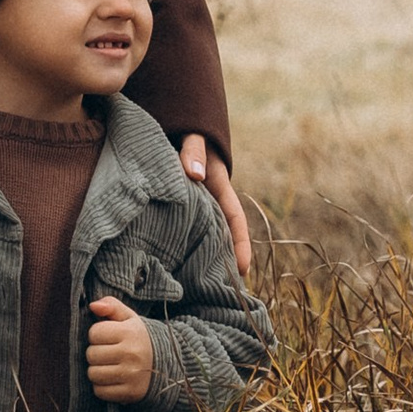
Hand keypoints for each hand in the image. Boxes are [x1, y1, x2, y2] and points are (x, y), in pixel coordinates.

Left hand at [85, 295, 155, 404]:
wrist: (166, 362)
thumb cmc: (139, 338)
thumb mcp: (129, 318)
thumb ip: (111, 306)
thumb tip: (93, 305)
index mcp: (130, 333)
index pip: (94, 333)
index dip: (97, 334)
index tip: (107, 337)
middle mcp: (131, 354)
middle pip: (91, 355)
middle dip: (96, 353)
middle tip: (108, 353)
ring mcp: (131, 375)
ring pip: (93, 374)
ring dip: (97, 370)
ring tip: (109, 366)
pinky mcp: (130, 392)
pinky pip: (100, 391)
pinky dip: (102, 386)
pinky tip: (112, 379)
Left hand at [181, 134, 253, 280]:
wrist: (174, 119)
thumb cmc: (186, 128)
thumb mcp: (192, 136)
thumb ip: (193, 152)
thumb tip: (195, 175)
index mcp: (218, 185)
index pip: (235, 218)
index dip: (241, 244)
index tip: (243, 269)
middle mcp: (207, 198)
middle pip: (219, 233)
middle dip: (223, 261)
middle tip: (222, 293)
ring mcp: (191, 203)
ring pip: (199, 234)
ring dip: (201, 257)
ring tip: (195, 289)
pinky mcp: (174, 205)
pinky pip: (179, 228)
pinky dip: (178, 245)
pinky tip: (169, 265)